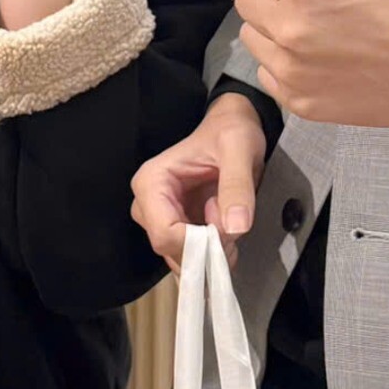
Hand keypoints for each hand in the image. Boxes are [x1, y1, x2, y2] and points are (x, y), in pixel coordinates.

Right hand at [131, 91, 265, 269]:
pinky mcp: (177, 227)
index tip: (227, 231)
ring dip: (211, 254)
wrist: (233, 130)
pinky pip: (190, 255)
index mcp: (152, 182)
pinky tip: (228, 235)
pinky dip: (212, 254)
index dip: (197, 243)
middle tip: (234, 230)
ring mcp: (161, 218)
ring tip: (233, 228)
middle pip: (170, 249)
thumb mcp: (239, 150)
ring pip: (181, 257)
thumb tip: (235, 226)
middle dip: (206, 250)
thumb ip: (237, 185)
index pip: (164, 233)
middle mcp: (148, 203)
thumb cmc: (230, 133)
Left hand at [234, 0, 388, 127]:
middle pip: (247, 2)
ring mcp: (293, 71)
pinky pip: (267, 73)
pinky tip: (321, 59)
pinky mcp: (300, 101)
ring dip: (275, 30)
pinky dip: (285, 65)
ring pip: (253, 38)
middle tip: (314, 2)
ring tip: (318, 30)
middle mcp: (291, 31)